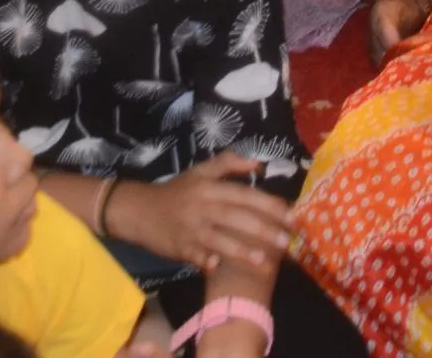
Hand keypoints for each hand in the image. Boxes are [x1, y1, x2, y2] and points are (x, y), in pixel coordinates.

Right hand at [107, 155, 292, 270]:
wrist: (139, 209)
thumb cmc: (176, 191)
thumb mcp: (200, 171)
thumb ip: (229, 163)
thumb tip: (259, 165)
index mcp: (211, 188)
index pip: (245, 195)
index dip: (269, 205)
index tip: (292, 215)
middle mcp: (203, 207)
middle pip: (237, 218)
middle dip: (263, 230)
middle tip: (287, 242)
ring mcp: (191, 229)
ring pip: (219, 240)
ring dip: (241, 251)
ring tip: (263, 262)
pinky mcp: (180, 248)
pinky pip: (195, 255)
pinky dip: (205, 261)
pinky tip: (217, 267)